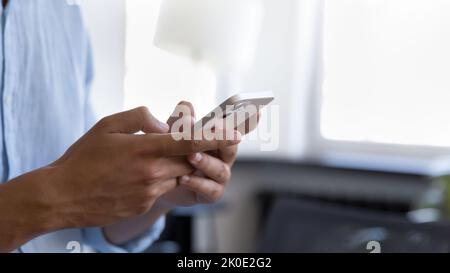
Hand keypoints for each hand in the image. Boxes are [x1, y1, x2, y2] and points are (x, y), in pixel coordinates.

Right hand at [45, 107, 239, 227]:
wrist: (62, 195)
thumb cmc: (83, 157)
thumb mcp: (108, 125)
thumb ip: (141, 118)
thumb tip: (164, 124)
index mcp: (145, 149)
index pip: (189, 141)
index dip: (216, 137)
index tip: (235, 133)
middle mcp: (153, 172)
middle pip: (189, 160)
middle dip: (195, 151)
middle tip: (189, 142)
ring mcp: (149, 192)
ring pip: (178, 176)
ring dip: (175, 166)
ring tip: (150, 159)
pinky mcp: (143, 205)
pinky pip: (162, 190)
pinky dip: (160, 180)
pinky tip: (136, 175)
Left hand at [156, 102, 257, 207]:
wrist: (161, 184)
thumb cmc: (173, 153)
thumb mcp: (172, 134)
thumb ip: (179, 120)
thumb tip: (188, 107)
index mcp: (219, 138)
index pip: (234, 126)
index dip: (247, 118)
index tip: (256, 109)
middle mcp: (224, 156)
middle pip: (232, 146)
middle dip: (225, 138)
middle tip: (214, 128)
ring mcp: (220, 175)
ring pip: (220, 169)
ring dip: (206, 162)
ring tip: (190, 156)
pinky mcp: (212, 193)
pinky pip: (210, 189)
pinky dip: (197, 183)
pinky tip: (183, 178)